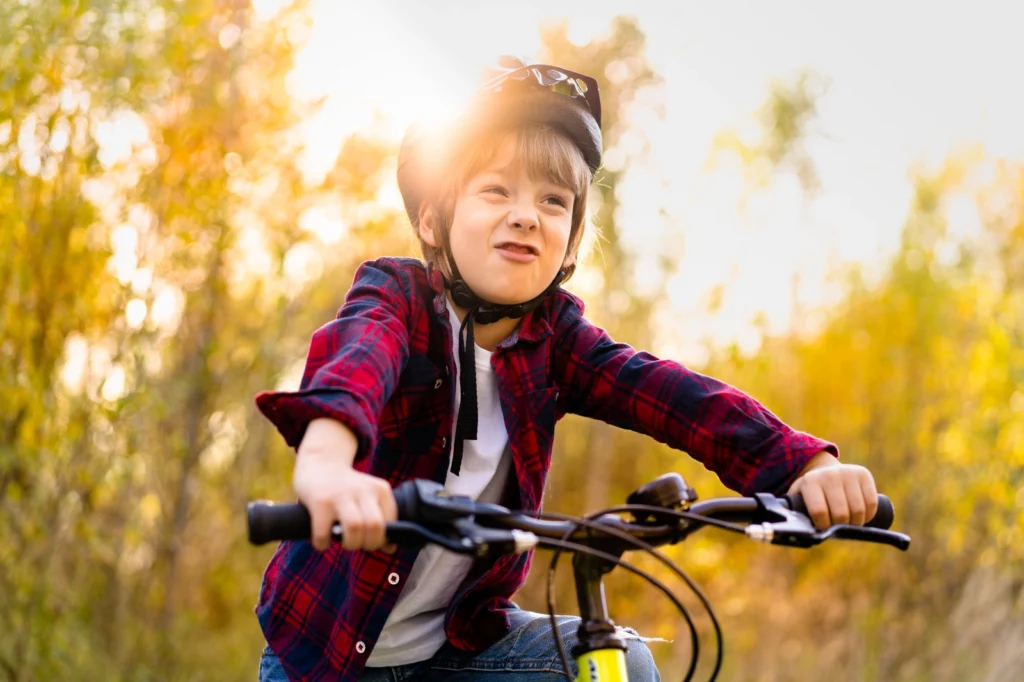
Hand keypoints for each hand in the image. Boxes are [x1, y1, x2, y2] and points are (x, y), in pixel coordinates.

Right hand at [293, 418, 397, 551]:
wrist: (319, 465)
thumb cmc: (347, 490)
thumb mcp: (369, 498)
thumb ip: (381, 520)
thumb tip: (390, 549)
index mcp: (380, 489)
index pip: (391, 522)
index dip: (383, 539)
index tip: (371, 540)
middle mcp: (363, 489)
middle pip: (375, 525)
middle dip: (369, 544)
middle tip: (360, 543)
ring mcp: (341, 494)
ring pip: (355, 527)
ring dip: (350, 544)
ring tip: (344, 542)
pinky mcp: (320, 501)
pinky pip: (324, 533)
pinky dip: (323, 544)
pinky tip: (323, 541)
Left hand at [787, 451, 877, 529]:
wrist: (825, 470)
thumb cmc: (811, 493)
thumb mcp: (799, 499)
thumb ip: (794, 513)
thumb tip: (793, 532)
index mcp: (810, 482)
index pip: (820, 512)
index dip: (823, 526)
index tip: (823, 528)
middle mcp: (829, 475)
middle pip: (841, 514)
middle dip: (840, 527)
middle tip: (838, 527)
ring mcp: (847, 472)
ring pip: (858, 510)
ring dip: (856, 523)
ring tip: (849, 524)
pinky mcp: (863, 474)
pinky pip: (871, 503)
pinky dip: (869, 515)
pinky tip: (862, 516)